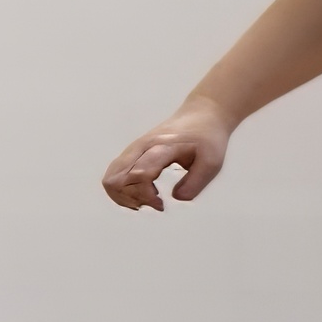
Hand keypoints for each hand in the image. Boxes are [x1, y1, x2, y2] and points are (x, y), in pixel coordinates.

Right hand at [104, 107, 234, 210]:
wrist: (201, 116)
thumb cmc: (207, 138)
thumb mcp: (212, 161)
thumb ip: (195, 182)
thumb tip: (176, 199)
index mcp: (161, 147)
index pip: (139, 175)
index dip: (146, 196)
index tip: (162, 204)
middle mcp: (141, 147)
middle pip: (116, 180)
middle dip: (131, 198)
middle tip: (155, 202)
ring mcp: (133, 150)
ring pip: (110, 179)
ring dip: (124, 196)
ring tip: (147, 199)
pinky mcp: (131, 153)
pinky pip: (114, 175)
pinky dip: (122, 190)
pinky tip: (142, 193)